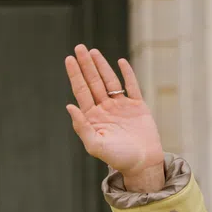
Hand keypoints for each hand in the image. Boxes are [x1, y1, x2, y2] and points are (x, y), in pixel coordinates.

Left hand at [65, 46, 163, 176]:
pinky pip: (131, 86)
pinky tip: (120, 62)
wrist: (142, 163)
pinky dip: (126, 74)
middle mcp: (105, 109)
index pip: (81, 91)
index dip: (75, 75)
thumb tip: (69, 106)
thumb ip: (82, 127)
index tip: (69, 60)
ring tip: (93, 52)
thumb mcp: (95, 145)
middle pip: (93, 82)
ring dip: (101, 66)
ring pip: (110, 81)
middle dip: (86, 65)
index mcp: (93, 117)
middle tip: (79, 48)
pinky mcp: (138, 106)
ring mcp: (121, 106)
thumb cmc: (117, 158)